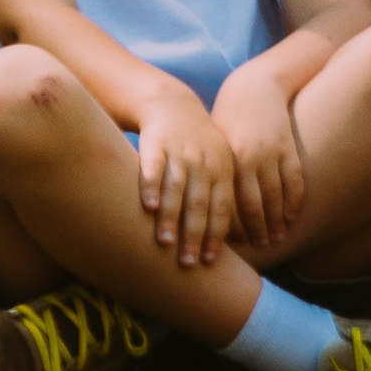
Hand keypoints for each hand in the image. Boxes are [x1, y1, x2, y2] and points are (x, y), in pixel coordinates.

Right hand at [135, 90, 237, 266]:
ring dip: (172, 218)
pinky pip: (154, 168)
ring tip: (165, 243)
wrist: (173, 106)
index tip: (209, 261)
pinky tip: (149, 207)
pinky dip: (151, 187)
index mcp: (222, 171)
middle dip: (194, 235)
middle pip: (199, 204)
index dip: (215, 235)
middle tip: (188, 263)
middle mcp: (203, 163)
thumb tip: (222, 242)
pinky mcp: (156, 145)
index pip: (221, 208)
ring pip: (177, 189)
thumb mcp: (216, 165)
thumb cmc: (197, 148)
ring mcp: (179, 153)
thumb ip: (218, 197)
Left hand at [212, 64, 307, 248]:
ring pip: (276, 196)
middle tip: (259, 249)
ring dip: (277, 221)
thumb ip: (211, 173)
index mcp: (226, 159)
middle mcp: (249, 158)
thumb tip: (198, 209)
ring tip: (276, 240)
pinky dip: (294, 201)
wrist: (253, 88)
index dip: (230, 226)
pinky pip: (295, 181)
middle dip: (256, 230)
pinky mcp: (289, 148)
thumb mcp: (214, 144)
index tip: (230, 244)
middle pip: (254, 205)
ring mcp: (272, 153)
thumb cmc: (227, 120)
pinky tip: (291, 217)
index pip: (228, 202)